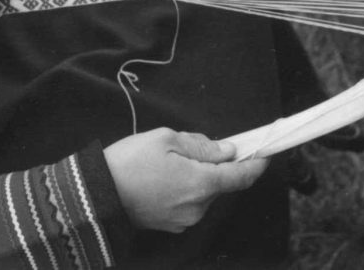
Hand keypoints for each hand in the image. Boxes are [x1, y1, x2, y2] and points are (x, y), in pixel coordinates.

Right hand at [104, 128, 267, 232]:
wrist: (97, 193)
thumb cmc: (131, 161)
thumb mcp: (166, 139)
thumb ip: (202, 146)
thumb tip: (228, 151)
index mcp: (202, 184)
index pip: (242, 177)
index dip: (257, 164)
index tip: (266, 153)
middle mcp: (199, 207)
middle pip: (219, 183)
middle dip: (212, 164)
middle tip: (186, 147)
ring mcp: (185, 220)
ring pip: (203, 192)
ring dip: (196, 176)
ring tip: (166, 162)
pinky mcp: (171, 225)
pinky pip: (188, 202)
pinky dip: (184, 188)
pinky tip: (161, 178)